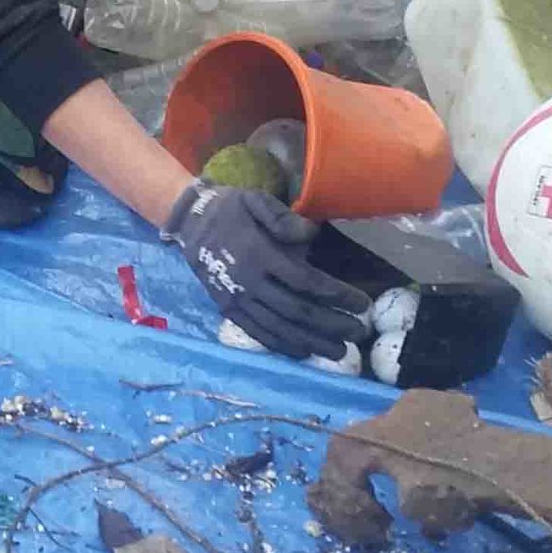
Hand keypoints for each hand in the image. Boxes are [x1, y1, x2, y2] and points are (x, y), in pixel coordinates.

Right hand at [162, 179, 370, 359]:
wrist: (189, 222)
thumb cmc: (229, 208)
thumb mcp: (256, 199)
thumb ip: (284, 218)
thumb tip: (312, 237)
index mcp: (260, 254)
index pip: (307, 281)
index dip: (338, 295)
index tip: (362, 303)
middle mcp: (250, 282)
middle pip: (298, 311)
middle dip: (332, 325)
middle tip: (358, 333)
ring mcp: (237, 298)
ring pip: (280, 327)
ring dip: (312, 342)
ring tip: (338, 352)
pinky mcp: (228, 308)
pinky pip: (256, 332)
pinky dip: (281, 345)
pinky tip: (302, 352)